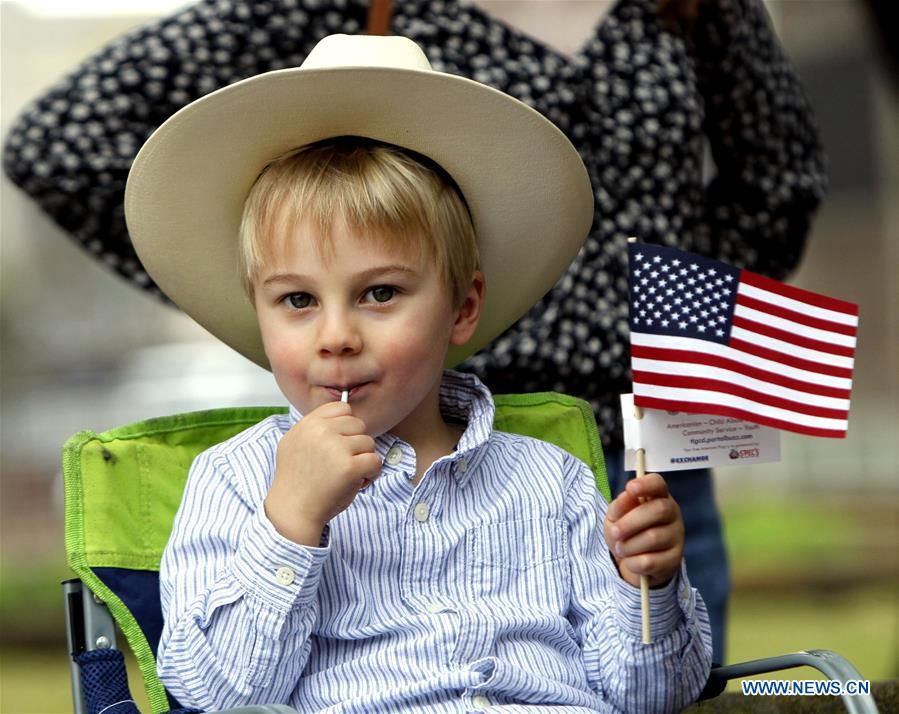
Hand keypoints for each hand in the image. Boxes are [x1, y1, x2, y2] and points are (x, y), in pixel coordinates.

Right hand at [265, 401, 380, 544]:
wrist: (292, 511)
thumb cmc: (297, 481)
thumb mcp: (294, 443)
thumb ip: (313, 427)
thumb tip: (339, 415)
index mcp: (309, 424)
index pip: (342, 408)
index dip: (346, 427)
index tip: (339, 445)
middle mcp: (321, 431)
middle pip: (359, 425)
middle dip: (356, 444)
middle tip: (342, 464)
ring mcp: (336, 448)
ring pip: (369, 443)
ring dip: (363, 460)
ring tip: (346, 475)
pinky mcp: (349, 467)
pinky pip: (375, 461)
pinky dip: (371, 474)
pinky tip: (356, 483)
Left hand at [603, 473, 683, 587]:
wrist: (634, 562)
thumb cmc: (627, 532)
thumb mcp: (616, 517)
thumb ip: (619, 506)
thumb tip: (626, 496)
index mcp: (657, 496)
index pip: (658, 484)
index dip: (646, 484)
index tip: (630, 488)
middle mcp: (672, 513)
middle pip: (659, 510)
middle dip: (630, 522)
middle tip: (615, 532)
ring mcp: (677, 536)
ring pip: (653, 537)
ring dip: (629, 545)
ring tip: (620, 548)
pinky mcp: (675, 559)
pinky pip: (651, 561)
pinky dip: (633, 562)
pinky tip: (630, 561)